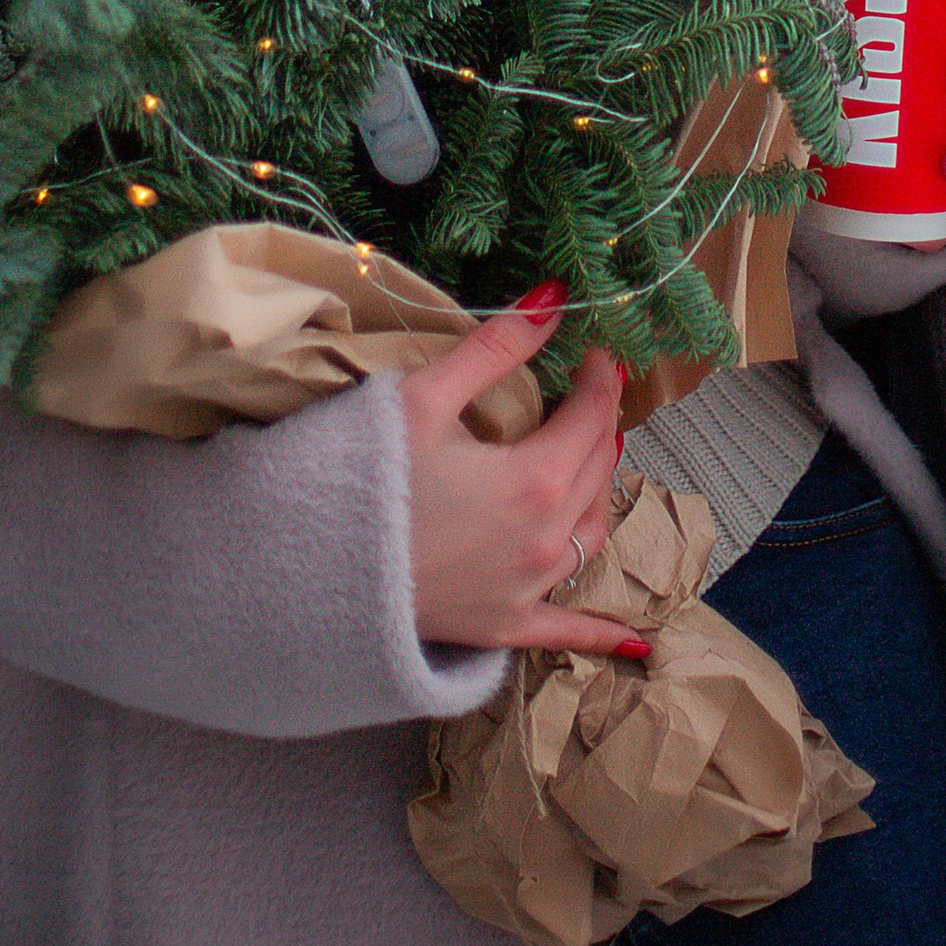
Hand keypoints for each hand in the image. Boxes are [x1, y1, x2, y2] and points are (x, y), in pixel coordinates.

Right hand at [400, 283, 645, 659]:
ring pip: (591, 533)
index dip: (600, 377)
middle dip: (598, 423)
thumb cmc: (364, 477)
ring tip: (589, 459)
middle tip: (587, 392)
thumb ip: (497, 346)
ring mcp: (527, 591)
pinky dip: (602, 631)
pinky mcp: (502, 627)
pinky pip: (566, 630)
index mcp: (536, 479)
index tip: (596, 351)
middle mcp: (545, 540)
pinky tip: (635, 647)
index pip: (592, 416)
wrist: (311, 569)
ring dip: (596, 490)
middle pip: (597, 470)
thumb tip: (553, 298)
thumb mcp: (425, 396)